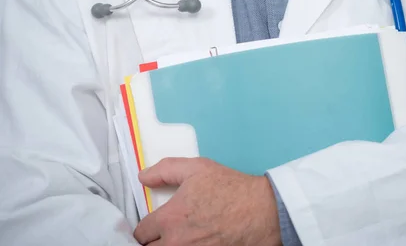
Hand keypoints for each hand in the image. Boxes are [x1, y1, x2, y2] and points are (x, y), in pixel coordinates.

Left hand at [133, 158, 281, 245]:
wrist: (263, 211)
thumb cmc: (232, 189)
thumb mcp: (198, 168)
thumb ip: (165, 170)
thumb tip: (143, 177)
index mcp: (169, 219)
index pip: (140, 233)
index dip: (147, 226)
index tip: (155, 224)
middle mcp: (176, 243)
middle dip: (153, 242)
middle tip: (164, 234)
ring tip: (180, 239)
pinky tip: (194, 243)